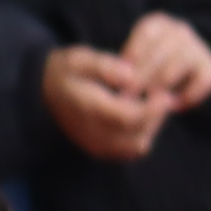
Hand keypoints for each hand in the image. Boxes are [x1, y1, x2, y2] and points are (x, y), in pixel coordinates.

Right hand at [39, 44, 169, 162]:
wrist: (45, 91)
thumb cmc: (67, 71)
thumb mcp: (80, 59)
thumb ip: (105, 66)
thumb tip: (131, 75)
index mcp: (87, 109)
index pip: (128, 117)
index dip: (152, 108)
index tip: (165, 94)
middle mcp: (91, 133)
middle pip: (135, 135)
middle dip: (155, 117)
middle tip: (164, 96)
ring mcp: (95, 145)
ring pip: (135, 146)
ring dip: (150, 127)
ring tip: (154, 104)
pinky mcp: (99, 151)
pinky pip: (129, 151)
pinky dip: (141, 135)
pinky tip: (144, 115)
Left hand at [113, 12, 210, 114]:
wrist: (170, 79)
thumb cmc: (139, 72)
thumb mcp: (126, 63)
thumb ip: (119, 68)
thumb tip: (115, 80)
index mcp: (158, 23)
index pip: (147, 33)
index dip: (133, 57)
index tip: (120, 78)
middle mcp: (180, 31)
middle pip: (161, 53)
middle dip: (141, 78)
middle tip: (126, 98)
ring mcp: (198, 47)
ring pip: (178, 67)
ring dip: (160, 87)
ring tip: (147, 103)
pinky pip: (203, 81)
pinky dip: (189, 95)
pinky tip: (174, 106)